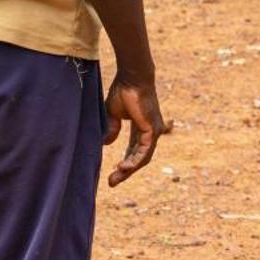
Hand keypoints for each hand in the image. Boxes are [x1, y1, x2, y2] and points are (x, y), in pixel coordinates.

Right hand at [103, 71, 166, 185]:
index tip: (112, 174)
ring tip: (116, 178)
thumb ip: (111, 128)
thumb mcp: (112, 114)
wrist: (132, 78)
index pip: (134, 150)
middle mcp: (150, 131)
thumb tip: (106, 143)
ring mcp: (153, 130)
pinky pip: (145, 150)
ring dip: (129, 169)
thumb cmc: (123, 91)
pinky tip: (124, 167)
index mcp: (141, 127)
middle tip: (112, 182)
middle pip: (139, 157)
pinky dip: (135, 161)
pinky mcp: (152, 129)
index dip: (124, 163)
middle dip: (125, 171)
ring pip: (143, 157)